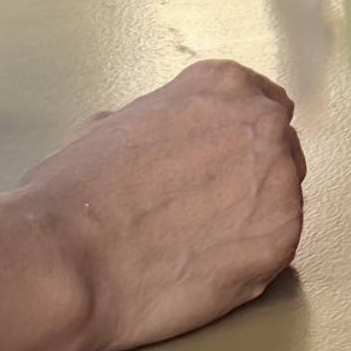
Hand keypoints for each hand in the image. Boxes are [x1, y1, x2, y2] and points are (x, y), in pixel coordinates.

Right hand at [14, 58, 307, 350]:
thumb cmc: (75, 196)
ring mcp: (279, 181)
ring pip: (282, 198)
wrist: (68, 260)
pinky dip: (250, 258)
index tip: (221, 161)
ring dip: (251, 218)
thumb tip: (161, 136)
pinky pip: (278, 245)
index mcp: (222, 86)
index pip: (260, 101)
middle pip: (278, 148)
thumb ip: (161, 120)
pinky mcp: (281, 240)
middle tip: (206, 209)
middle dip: (249, 175)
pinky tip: (205, 265)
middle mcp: (262, 123)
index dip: (237, 137)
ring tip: (196, 243)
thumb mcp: (112, 124)